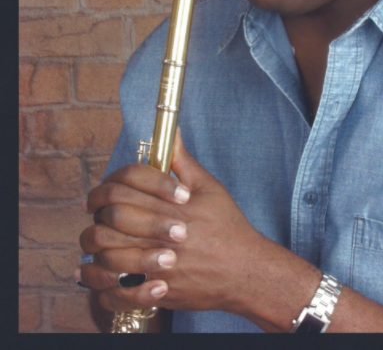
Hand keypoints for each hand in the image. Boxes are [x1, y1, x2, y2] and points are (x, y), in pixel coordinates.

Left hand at [78, 129, 269, 315]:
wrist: (244, 270)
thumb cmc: (227, 226)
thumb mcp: (209, 188)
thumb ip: (183, 162)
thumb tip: (171, 134)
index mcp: (171, 207)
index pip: (123, 190)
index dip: (104, 189)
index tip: (99, 195)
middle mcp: (161, 235)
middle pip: (110, 221)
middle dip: (96, 216)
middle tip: (95, 215)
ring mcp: (157, 266)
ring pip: (107, 255)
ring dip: (95, 247)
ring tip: (96, 241)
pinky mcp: (156, 293)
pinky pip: (114, 291)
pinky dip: (98, 283)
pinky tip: (96, 272)